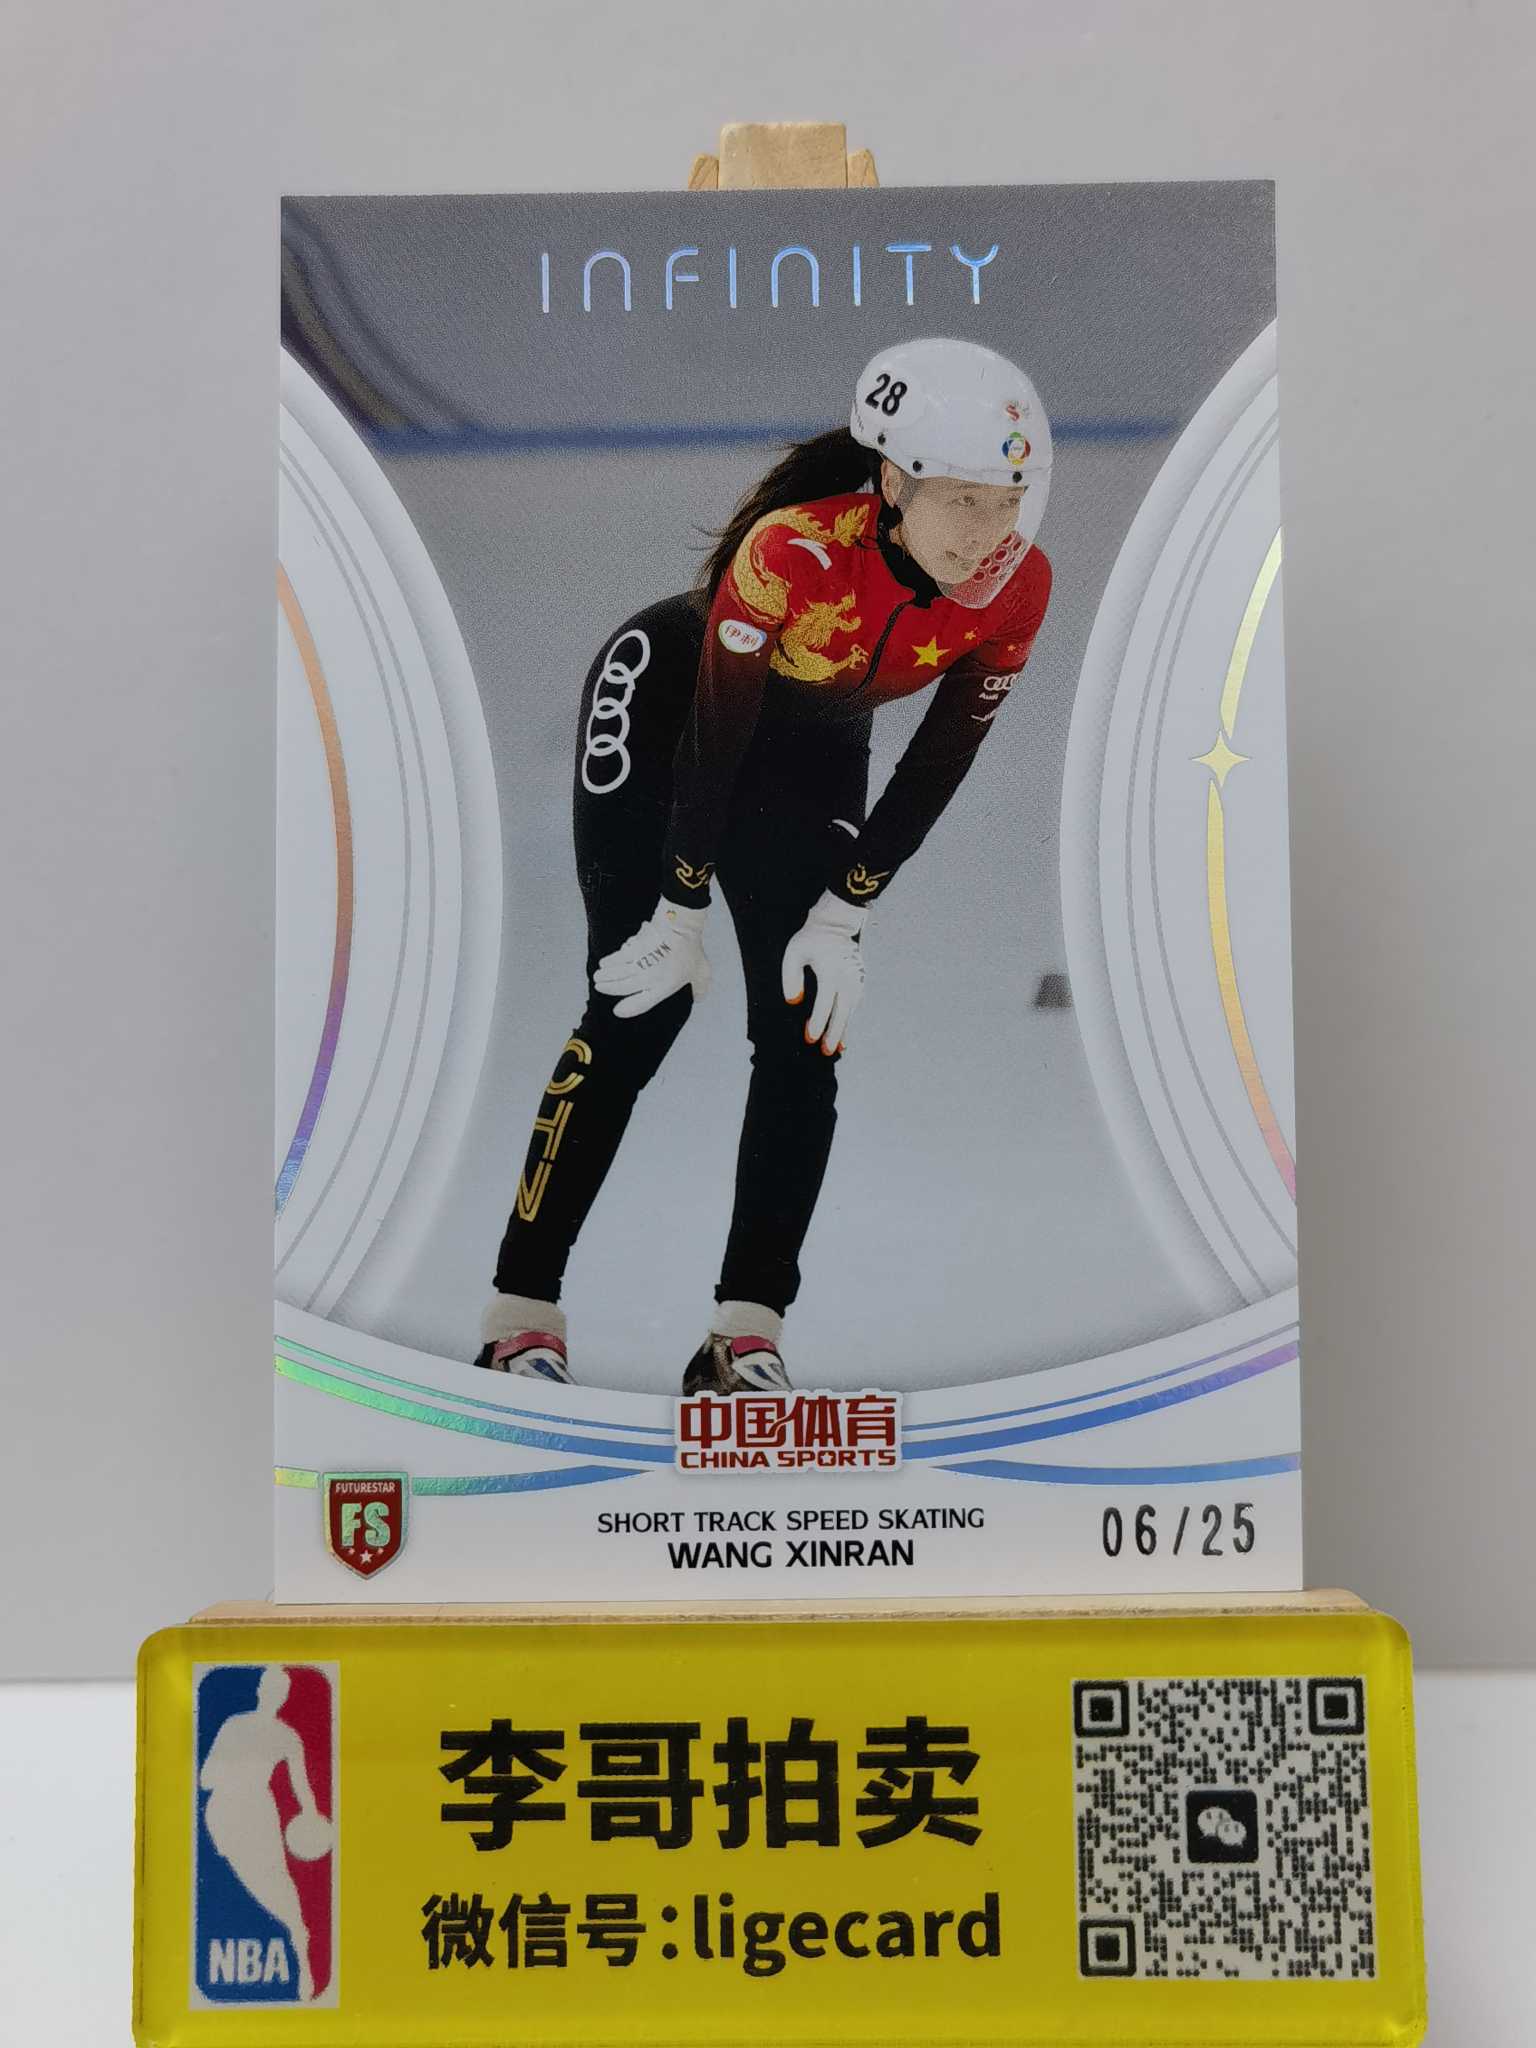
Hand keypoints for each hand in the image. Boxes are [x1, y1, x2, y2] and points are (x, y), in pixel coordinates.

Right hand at [594, 899, 709, 1018]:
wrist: (681, 925)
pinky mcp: (633, 949)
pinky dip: (609, 961)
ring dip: (605, 976)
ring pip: (616, 973)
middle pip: (622, 987)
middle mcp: (649, 978)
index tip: (617, 1011)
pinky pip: (617, 958)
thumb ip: (700, 988)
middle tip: (600, 986)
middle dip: (608, 988)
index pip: (642, 1004)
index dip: (628, 1009)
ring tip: (599, 976)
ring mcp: (640, 963)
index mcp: (664, 987)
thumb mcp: (702, 973)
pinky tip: (604, 962)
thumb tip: (699, 998)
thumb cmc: (692, 949)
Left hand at [781, 890, 867, 1052]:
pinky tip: (843, 1032)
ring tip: (835, 1049)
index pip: (824, 1004)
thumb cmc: (811, 938)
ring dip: (843, 1030)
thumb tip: (794, 1002)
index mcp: (831, 971)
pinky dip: (849, 1019)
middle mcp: (848, 978)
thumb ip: (791, 978)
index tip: (809, 1039)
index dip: (817, 1023)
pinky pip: (855, 1004)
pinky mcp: (861, 979)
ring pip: (851, 1010)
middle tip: (826, 1053)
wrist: (838, 922)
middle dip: (833, 1034)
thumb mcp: (794, 952)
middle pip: (842, 1012)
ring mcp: (857, 979)